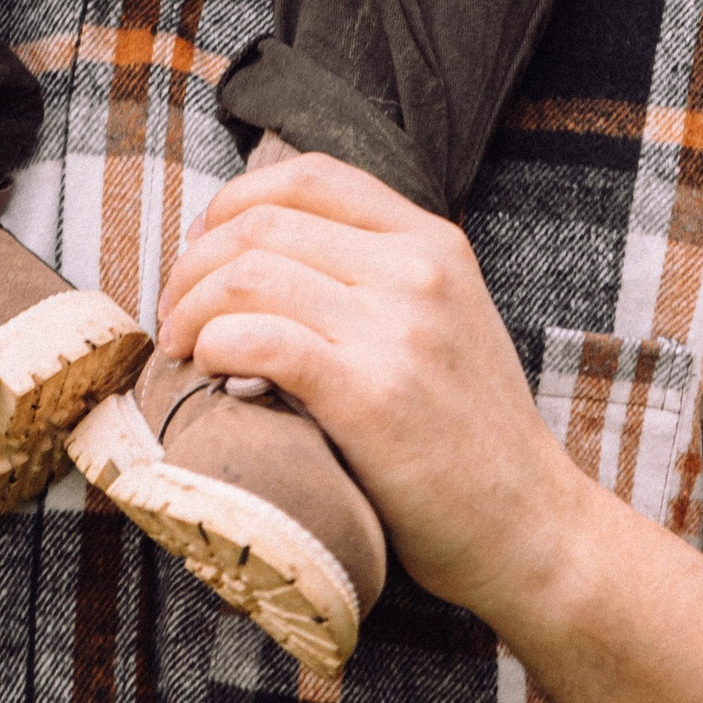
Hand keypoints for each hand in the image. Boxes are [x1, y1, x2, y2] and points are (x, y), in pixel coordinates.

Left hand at [156, 152, 578, 624]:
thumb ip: (376, 275)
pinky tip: (208, 372)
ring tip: (181, 348)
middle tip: (174, 314)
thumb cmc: (470, 436)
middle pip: (264, 223)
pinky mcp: (370, 395)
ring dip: (192, 308)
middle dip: (195, 262)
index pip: (309, 176)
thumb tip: (260, 254)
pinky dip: (214, 345)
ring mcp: (396, 330)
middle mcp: (417, 270)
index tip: (202, 248)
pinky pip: (260, 339)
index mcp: (432, 242)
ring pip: (249, 274)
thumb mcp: (444, 320)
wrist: (529, 527)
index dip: (234, 203)